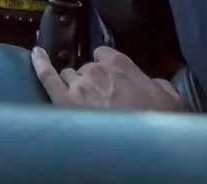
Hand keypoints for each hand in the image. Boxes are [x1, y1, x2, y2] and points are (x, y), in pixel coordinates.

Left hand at [31, 45, 186, 111]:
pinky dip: (40, 64)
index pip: (104, 54)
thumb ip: (158, 84)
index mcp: (119, 63)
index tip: (109, 78)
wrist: (141, 151)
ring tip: (81, 101)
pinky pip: (46, 77)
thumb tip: (153, 82)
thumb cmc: (158, 124)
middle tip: (100, 99)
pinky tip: (36, 55)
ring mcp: (77, 85)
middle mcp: (96, 69)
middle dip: (90, 81)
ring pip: (68, 76)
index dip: (105, 66)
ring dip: (73, 85)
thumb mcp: (171, 99)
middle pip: (86, 68)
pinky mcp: (62, 101)